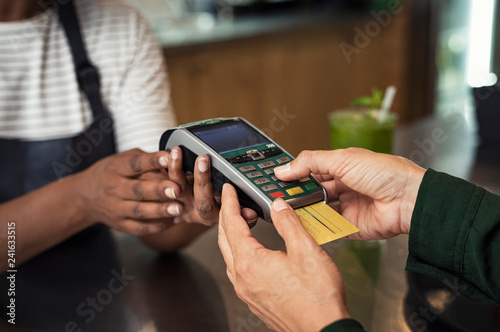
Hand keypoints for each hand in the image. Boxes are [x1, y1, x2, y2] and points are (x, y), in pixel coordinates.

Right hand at [75, 149, 180, 234]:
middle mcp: (114, 188)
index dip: (152, 161)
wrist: (86, 195)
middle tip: (177, 189)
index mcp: (116, 168)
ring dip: (160, 210)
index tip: (169, 158)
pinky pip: (139, 228)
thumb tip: (174, 160)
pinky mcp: (120, 224)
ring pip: (139, 211)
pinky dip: (157, 226)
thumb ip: (146, 160)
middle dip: (158, 190)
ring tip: (179, 208)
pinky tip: (174, 221)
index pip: (135, 163)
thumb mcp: (123, 159)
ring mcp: (116, 208)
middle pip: (138, 190)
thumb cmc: (113, 172)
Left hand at [164, 146, 257, 225]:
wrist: (195, 206)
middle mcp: (195, 211)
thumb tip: (250, 213)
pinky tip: (164, 154)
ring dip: (176, 169)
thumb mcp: (235, 210)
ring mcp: (180, 202)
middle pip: (198, 198)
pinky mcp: (167, 193)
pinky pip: (162, 182)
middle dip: (202, 178)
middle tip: (204, 159)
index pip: (222, 210)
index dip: (224, 199)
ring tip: (178, 152)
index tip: (228, 184)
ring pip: (176, 188)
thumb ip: (243, 213)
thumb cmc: (221, 202)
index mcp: (214, 216)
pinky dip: (163, 167)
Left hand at [218, 184, 349, 331]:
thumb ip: (289, 223)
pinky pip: (239, 269)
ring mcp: (247, 291)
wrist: (323, 330)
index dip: (229, 202)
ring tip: (249, 222)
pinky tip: (256, 249)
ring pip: (230, 255)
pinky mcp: (255, 299)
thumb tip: (278, 206)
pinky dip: (241, 252)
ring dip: (234, 235)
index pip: (231, 223)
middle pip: (225, 239)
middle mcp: (242, 278)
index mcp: (250, 262)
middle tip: (238, 202)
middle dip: (228, 216)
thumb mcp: (306, 250)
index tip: (228, 189)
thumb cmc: (317, 298)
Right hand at [275, 148, 425, 239]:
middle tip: (280, 198)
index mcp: (342, 167)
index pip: (311, 171)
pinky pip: (330, 229)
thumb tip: (285, 168)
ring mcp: (347, 207)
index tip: (277, 179)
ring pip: (318, 211)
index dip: (295, 174)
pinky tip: (305, 225)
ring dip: (305, 211)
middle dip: (298, 195)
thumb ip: (310, 162)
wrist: (409, 199)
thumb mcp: (342, 158)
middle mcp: (344, 187)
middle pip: (313, 192)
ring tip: (289, 211)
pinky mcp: (351, 227)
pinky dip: (317, 228)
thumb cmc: (385, 173)